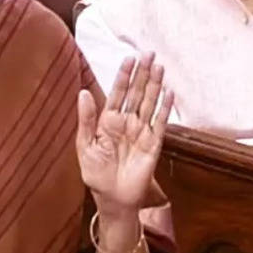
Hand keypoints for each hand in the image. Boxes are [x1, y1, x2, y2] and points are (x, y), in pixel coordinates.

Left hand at [76, 53, 172, 219]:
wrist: (113, 199)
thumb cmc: (96, 174)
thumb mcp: (86, 146)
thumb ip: (86, 120)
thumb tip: (83, 92)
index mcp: (108, 121)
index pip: (118, 93)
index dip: (124, 76)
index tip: (130, 58)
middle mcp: (126, 123)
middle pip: (136, 93)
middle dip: (142, 74)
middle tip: (149, 53)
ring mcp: (141, 132)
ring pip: (149, 103)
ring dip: (154, 85)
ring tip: (159, 66)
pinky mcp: (154, 144)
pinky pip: (160, 123)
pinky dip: (165, 108)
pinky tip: (168, 92)